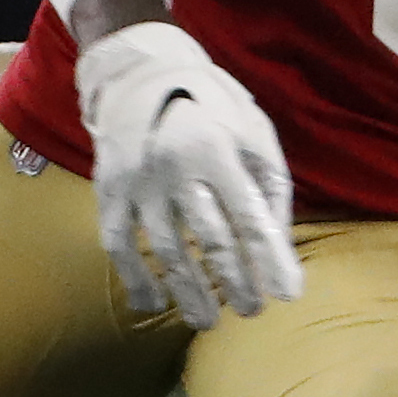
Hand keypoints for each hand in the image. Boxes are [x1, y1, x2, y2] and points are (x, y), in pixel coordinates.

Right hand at [74, 19, 302, 327]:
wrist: (140, 75)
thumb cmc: (214, 108)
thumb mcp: (255, 134)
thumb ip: (269, 188)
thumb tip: (279, 246)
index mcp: (217, 152)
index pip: (249, 219)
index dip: (270, 261)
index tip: (289, 295)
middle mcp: (174, 169)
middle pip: (208, 240)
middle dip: (233, 282)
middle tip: (252, 312)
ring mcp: (136, 182)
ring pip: (163, 250)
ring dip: (188, 291)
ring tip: (208, 321)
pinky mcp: (108, 190)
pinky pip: (118, 243)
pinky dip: (133, 277)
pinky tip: (151, 304)